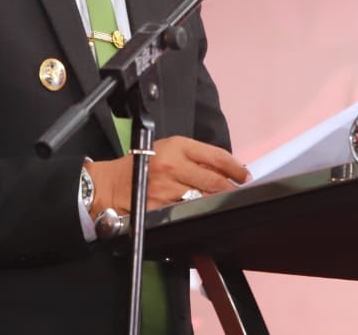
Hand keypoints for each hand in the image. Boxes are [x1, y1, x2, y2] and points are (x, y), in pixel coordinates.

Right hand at [86, 136, 248, 217]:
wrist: (113, 184)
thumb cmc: (142, 164)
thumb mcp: (168, 148)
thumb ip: (194, 155)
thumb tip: (223, 167)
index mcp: (178, 146)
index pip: (216, 156)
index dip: (235, 167)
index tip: (244, 175)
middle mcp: (174, 166)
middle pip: (214, 180)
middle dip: (231, 188)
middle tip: (240, 191)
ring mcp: (168, 189)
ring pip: (204, 198)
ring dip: (216, 201)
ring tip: (223, 201)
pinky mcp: (162, 208)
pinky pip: (187, 211)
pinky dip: (198, 212)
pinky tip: (203, 212)